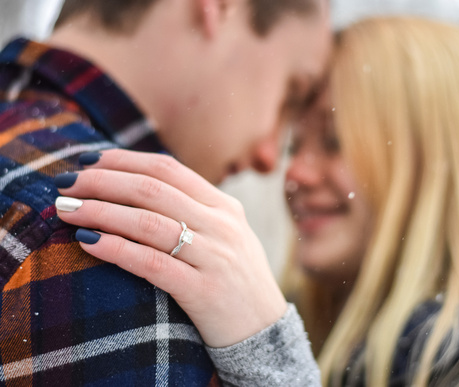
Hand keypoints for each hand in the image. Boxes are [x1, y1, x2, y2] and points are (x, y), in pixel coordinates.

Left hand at [54, 149, 286, 347]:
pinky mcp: (203, 291)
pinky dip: (116, 249)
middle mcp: (221, 225)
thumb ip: (193, 209)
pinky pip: (152, 264)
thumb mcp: (225, 233)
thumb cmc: (233, 277)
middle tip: (65, 184)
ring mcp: (215, 257)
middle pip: (152, 190)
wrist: (263, 328)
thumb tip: (136, 185)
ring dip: (100, 212)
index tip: (87, 162)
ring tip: (65, 210)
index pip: (168, 169)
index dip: (123, 160)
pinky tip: (87, 242)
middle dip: (102, 182)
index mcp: (225, 206)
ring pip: (148, 223)